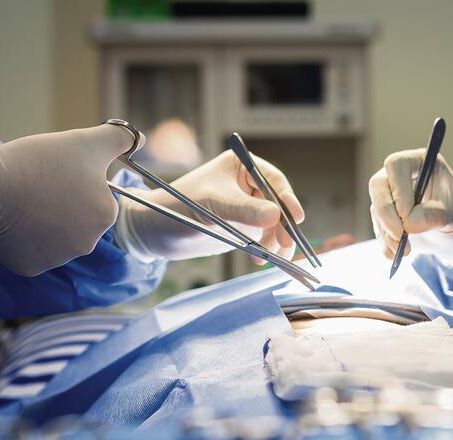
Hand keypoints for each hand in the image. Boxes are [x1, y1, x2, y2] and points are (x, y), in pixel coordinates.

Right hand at [0, 124, 137, 276]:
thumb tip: (139, 140)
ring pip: (54, 235)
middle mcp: (87, 244)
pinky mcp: (30, 267)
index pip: (95, 196)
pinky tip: (11, 219)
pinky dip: (22, 236)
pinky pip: (31, 250)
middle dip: (61, 203)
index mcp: (105, 215)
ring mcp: (58, 259)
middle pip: (76, 218)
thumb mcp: (85, 141)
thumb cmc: (39, 163)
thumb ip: (120, 138)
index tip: (55, 172)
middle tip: (38, 185)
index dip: (76, 180)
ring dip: (43, 221)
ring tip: (23, 199)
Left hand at [115, 150, 304, 261]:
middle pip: (279, 204)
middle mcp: (247, 185)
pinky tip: (261, 260)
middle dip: (284, 225)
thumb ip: (245, 210)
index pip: (274, 181)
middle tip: (285, 244)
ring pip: (275, 224)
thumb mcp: (213, 206)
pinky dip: (267, 249)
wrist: (156, 231)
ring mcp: (247, 207)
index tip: (296, 218)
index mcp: (241, 166)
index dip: (287, 199)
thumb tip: (277, 215)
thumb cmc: (178, 207)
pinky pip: (264, 237)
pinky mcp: (243, 227)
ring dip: (277, 241)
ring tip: (272, 256)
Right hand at [368, 149, 452, 269]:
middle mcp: (400, 176)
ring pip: (376, 209)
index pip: (396, 166)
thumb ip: (433, 215)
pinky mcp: (386, 217)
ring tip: (405, 251)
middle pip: (378, 186)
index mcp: (419, 163)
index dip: (397, 189)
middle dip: (386, 214)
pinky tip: (397, 254)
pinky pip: (378, 228)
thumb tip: (408, 224)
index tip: (406, 214)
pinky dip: (385, 243)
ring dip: (388, 233)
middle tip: (399, 236)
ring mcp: (391, 197)